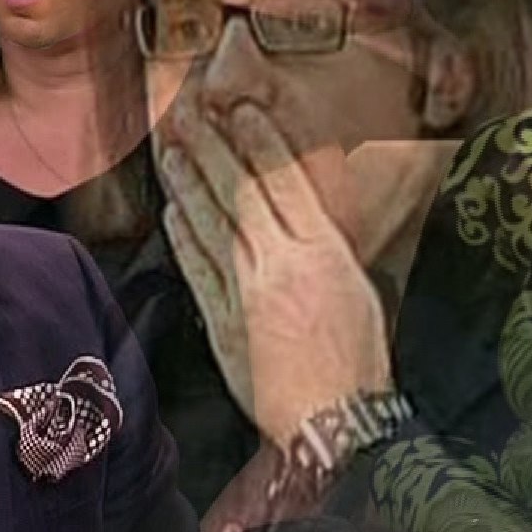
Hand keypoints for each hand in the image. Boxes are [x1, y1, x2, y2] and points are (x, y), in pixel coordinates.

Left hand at [158, 101, 391, 443]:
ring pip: (211, 224)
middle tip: (188, 114)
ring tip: (171, 152)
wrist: (333, 422)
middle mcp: (282, 263)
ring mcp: (246, 291)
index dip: (258, 141)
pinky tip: (172, 213)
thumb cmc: (359, 361)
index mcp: (325, 251)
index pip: (285, 181)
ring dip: (188, 184)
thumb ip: (325, 249)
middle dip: (212, 148)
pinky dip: (183, 238)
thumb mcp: (360, 290)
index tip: (240, 110)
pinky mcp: (221, 320)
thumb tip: (303, 216)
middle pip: (239, 192)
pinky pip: (198, 269)